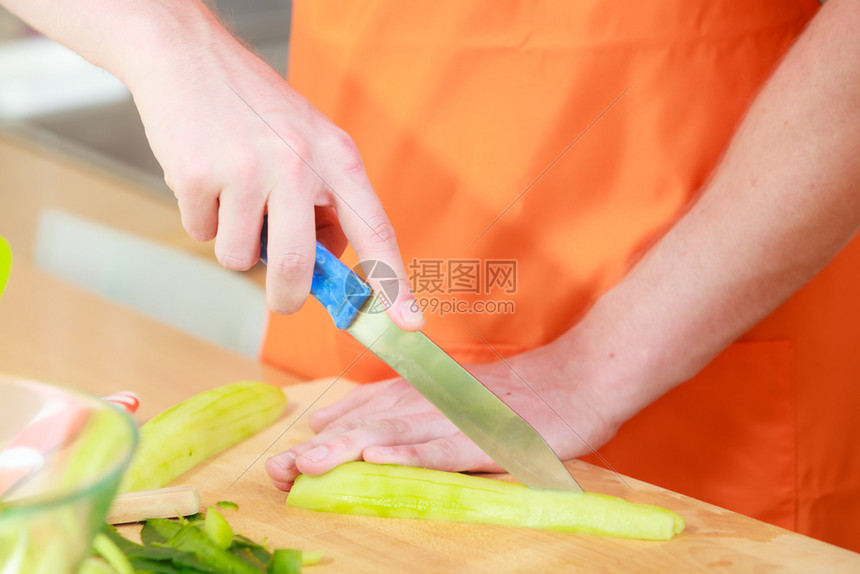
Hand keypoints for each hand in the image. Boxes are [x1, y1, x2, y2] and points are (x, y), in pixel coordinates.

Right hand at [123, 9, 422, 326]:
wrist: (186, 55)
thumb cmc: (255, 108)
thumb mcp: (311, 142)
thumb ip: (326, 202)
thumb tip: (325, 264)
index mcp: (336, 158)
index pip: (374, 230)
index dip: (394, 283)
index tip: (409, 323)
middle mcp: (297, 164)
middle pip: (298, 266)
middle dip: (287, 297)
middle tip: (282, 297)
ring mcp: (245, 170)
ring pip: (240, 258)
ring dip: (235, 242)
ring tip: (232, 196)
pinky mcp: (197, 176)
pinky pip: (202, 235)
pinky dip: (203, 219)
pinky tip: (206, 180)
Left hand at [265, 339, 624, 490]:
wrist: (581, 377)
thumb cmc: (526, 393)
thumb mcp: (468, 396)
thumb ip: (423, 407)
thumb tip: (376, 432)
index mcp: (431, 391)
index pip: (369, 407)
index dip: (329, 426)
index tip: (290, 448)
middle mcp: (437, 400)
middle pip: (371, 422)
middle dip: (322, 445)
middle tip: (279, 468)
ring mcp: (462, 417)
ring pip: (396, 434)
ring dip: (349, 450)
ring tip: (308, 467)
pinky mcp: (491, 437)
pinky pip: (446, 448)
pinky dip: (411, 455)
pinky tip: (379, 463)